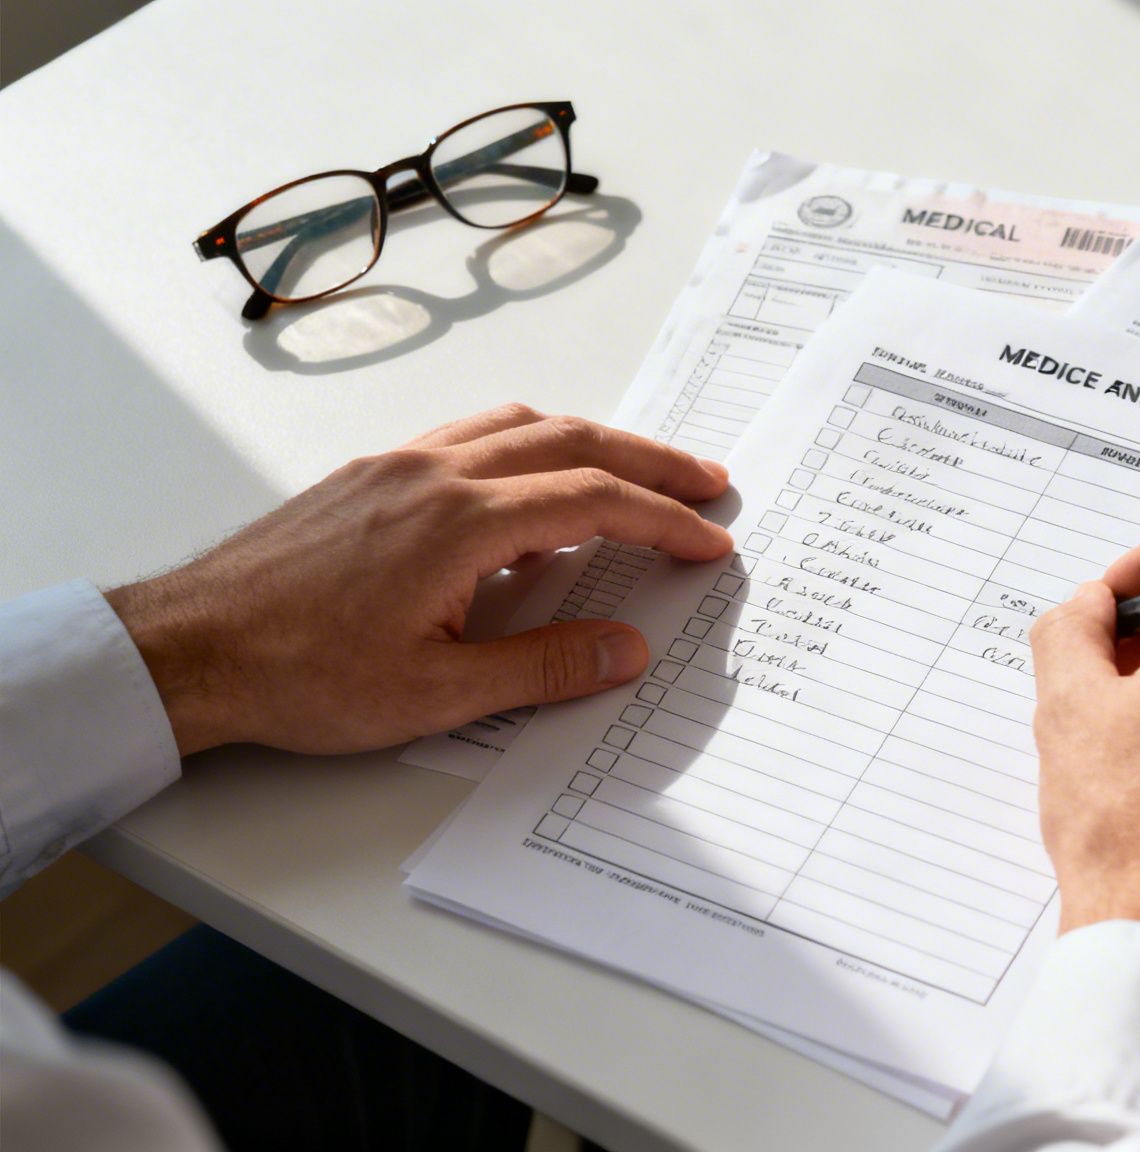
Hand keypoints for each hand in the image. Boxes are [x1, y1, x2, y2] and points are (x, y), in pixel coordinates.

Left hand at [104, 405, 731, 755]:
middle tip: (706, 483)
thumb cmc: (297, 675)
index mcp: (460, 523)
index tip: (710, 539)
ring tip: (638, 471)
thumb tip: (627, 650)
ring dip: (592, 441)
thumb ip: (544, 669)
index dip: (663, 519)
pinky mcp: (370, 476)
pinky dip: (530, 444)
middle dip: (650, 460)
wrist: (189, 649)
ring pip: (519, 425)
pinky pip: (471, 436)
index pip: (593, 500)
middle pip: (571, 440)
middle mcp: (433, 474)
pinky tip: (535, 482)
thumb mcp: (436, 694)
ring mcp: (398, 467)